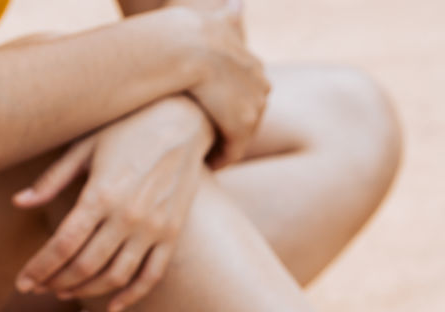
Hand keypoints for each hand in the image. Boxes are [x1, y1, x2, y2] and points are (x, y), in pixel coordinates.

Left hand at [14, 96, 212, 311]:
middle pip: (84, 266)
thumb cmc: (128, 127)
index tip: (22, 282)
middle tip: (38, 289)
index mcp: (101, 194)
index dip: (38, 268)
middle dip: (55, 282)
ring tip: (65, 292)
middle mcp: (127, 216)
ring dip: (86, 291)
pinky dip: (131, 295)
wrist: (185, 120)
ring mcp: (153, 228)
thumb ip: (52, 179)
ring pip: (115, 277)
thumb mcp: (85, 146)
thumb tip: (18, 203)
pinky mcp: (172, 233)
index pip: (62, 245)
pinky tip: (113, 305)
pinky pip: (151, 276)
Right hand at [176, 0, 268, 166]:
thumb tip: (239, 1)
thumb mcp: (216, 19)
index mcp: (254, 64)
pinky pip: (233, 150)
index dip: (229, 106)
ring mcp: (253, 105)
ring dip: (226, 147)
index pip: (248, 92)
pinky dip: (221, 158)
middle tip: (210, 141)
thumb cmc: (188, 33)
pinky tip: (207, 163)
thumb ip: (229, 15)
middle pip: (248, 115)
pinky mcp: (241, 125)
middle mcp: (260, 84)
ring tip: (207, 156)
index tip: (212, 115)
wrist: (185, 46)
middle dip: (231, 128)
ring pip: (241, 135)